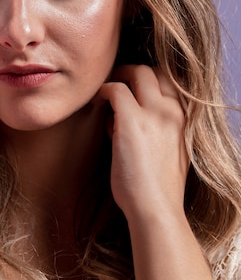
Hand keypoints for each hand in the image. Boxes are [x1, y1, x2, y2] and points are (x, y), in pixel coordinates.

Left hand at [98, 65, 188, 220]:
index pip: (170, 83)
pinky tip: (95, 102)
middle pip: (154, 72)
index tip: (133, 89)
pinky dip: (103, 91)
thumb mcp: (165, 153)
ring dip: (118, 76)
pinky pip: (115, 89)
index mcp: (184, 119)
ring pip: (137, 73)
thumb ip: (151, 131)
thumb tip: (119, 119)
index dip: (148, 82)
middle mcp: (173, 111)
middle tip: (116, 81)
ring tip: (103, 92)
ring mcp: (154, 113)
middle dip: (132, 72)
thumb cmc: (156, 189)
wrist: (155, 207)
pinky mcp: (133, 121)